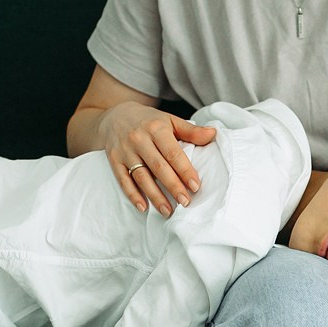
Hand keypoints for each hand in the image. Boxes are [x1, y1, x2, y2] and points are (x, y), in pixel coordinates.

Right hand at [101, 103, 216, 216]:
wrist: (114, 115)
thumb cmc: (148, 121)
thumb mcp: (169, 120)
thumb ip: (191, 130)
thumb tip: (213, 134)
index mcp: (156, 129)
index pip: (173, 153)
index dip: (185, 170)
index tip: (195, 186)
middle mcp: (139, 139)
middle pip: (158, 167)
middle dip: (173, 186)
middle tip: (185, 202)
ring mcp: (125, 151)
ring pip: (141, 177)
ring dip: (155, 196)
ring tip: (167, 211)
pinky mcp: (114, 161)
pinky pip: (123, 180)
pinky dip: (132, 195)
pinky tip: (143, 207)